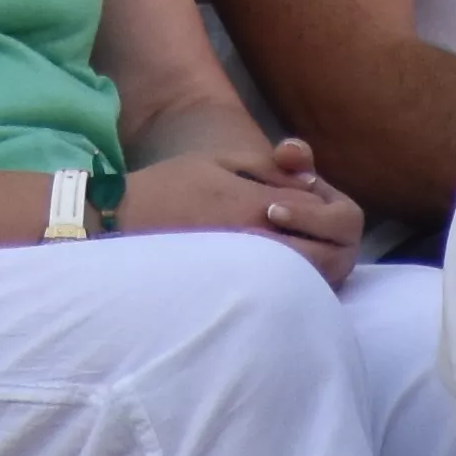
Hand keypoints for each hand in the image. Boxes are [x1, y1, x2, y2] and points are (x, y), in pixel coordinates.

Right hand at [113, 137, 361, 281]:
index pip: (320, 208)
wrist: (123, 225)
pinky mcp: (241, 294)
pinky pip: (289, 294)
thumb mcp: (221, 161)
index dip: (321, 203)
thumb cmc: (170, 186)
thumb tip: (310, 183)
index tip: (304, 195)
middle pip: (331, 253)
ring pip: (315, 279)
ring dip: (320, 264)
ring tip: (302, 248)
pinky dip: (299, 283)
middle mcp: (261, 245)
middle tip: (314, 230)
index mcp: (258, 207)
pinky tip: (283, 271)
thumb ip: (270, 168)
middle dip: (331, 240)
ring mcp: (252, 274)